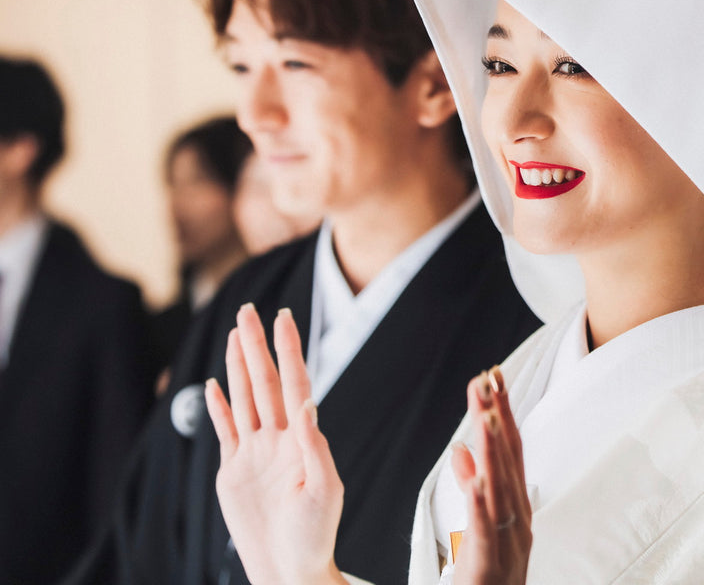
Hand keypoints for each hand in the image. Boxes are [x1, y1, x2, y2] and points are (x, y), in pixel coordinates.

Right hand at [205, 304, 348, 584]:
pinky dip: (219, 407)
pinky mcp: (233, 470)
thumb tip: (308, 404)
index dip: (289, 350)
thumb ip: (314, 445)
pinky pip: (225, 431)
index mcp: (302, 438)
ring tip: (235, 334)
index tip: (284, 317)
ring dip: (238, 365)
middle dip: (257, 345)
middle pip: (264, 382)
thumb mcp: (324, 488)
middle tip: (249, 310)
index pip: (295, 383)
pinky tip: (214, 384)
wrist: (289, 567)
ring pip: (244, 398)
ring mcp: (255, 452)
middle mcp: (278, 438)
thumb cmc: (315, 533)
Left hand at [451, 368, 531, 584]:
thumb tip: (461, 449)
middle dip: (498, 417)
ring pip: (500, 488)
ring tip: (487, 414)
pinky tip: (476, 478)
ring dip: (494, 449)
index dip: (502, 412)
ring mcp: (508, 543)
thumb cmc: (489, 576)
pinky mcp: (488, 566)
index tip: (492, 375)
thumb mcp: (481, 526)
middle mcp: (518, 519)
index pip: (510, 450)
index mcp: (515, 507)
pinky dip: (480, 503)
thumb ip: (473, 487)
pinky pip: (483, 531)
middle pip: (508, 460)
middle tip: (488, 377)